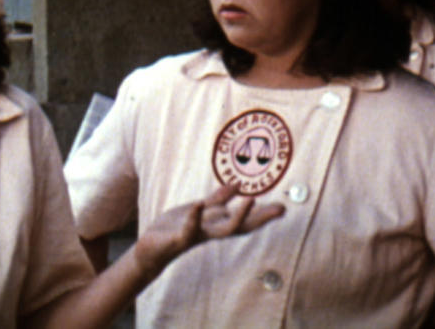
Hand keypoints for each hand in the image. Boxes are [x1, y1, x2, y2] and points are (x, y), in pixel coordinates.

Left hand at [133, 183, 283, 278]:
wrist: (151, 249)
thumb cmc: (176, 229)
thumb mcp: (199, 211)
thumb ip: (218, 200)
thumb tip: (237, 185)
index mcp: (215, 224)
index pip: (245, 220)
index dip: (264, 215)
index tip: (283, 208)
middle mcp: (211, 232)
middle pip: (241, 226)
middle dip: (261, 218)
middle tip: (280, 209)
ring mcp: (197, 236)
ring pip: (222, 230)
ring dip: (238, 216)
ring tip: (251, 199)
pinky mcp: (178, 239)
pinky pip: (189, 230)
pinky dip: (195, 218)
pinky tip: (199, 205)